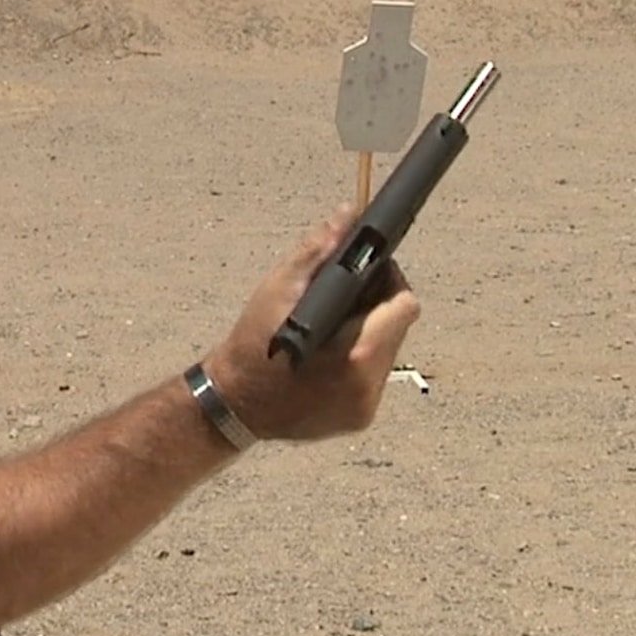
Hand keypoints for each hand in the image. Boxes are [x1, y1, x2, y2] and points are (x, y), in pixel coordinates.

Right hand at [202, 203, 421, 441]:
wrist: (231, 402)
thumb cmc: (251, 344)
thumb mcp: (278, 289)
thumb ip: (318, 251)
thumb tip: (349, 215)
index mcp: (355, 354)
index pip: (404, 306)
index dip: (390, 282)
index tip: (368, 272)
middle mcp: (367, 386)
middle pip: (398, 329)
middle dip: (377, 307)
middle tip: (344, 296)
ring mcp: (365, 407)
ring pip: (387, 353)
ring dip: (369, 334)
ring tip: (333, 325)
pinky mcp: (359, 419)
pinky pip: (373, 378)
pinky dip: (358, 361)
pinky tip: (328, 355)